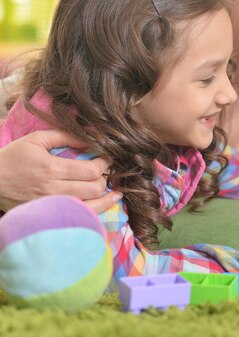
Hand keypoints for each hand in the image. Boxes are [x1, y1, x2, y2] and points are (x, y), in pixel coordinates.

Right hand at [0, 129, 120, 212]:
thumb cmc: (12, 158)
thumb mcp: (34, 140)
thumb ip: (64, 135)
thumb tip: (90, 136)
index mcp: (50, 168)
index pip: (91, 170)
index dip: (104, 163)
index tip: (106, 157)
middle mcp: (52, 190)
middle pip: (94, 188)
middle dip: (105, 178)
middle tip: (105, 171)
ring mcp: (51, 205)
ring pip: (91, 206)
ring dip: (106, 196)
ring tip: (112, 189)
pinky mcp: (49, 215)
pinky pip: (80, 216)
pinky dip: (97, 210)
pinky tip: (106, 202)